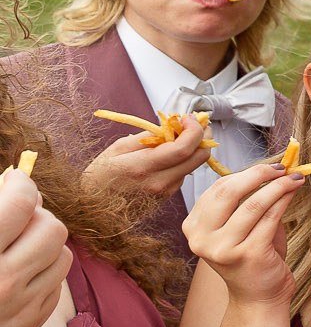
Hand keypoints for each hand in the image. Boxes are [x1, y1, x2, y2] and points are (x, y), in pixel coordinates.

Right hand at [0, 168, 71, 326]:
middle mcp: (2, 282)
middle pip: (52, 228)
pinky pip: (56, 283)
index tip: (15, 181)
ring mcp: (20, 306)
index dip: (21, 184)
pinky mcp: (31, 322)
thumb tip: (18, 182)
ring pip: (62, 254)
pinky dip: (41, 271)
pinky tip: (16, 272)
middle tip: (17, 215)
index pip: (21, 205)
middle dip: (36, 216)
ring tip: (17, 244)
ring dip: (43, 244)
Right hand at [82, 113, 211, 198]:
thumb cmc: (99, 176)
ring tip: (178, 136)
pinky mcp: (166, 198)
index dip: (194, 130)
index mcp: (143, 167)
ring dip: (193, 149)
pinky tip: (169, 154)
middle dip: (203, 137)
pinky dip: (183, 161)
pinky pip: (183, 175)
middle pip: (198, 158)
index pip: (184, 148)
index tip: (189, 117)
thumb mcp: (117, 149)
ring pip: (193, 166)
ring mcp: (164, 192)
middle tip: (194, 124)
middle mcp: (158, 182)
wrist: (91, 209)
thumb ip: (148, 137)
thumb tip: (172, 126)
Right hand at [182, 162, 303, 308]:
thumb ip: (248, 201)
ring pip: (253, 203)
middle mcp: (202, 238)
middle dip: (259, 174)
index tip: (270, 166)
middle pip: (229, 192)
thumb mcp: (242, 227)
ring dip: (278, 186)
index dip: (245, 173)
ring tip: (296, 178)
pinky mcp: (248, 254)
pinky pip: (270, 217)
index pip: (217, 189)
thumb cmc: (252, 257)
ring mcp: (223, 248)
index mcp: (194, 227)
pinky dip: (284, 200)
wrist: (258, 297)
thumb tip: (273, 170)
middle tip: (283, 168)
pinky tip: (294, 192)